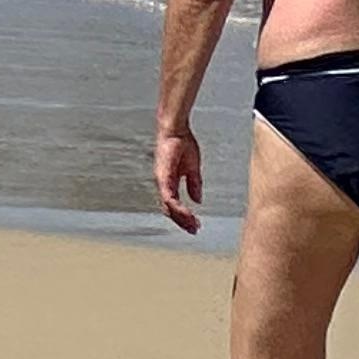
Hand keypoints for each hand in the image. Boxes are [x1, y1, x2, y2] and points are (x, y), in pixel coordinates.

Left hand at [154, 119, 203, 233]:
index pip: (173, 205)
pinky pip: (168, 197)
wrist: (176, 129)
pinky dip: (177, 207)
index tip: (195, 224)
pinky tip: (187, 213)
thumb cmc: (182, 143)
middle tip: (194, 229)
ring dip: (180, 218)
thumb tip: (197, 200)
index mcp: (168, 182)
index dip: (183, 216)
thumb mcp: (192, 167)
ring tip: (192, 225)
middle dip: (182, 222)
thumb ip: (194, 184)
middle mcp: (163, 184)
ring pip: (168, 207)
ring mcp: (161, 181)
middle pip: (169, 210)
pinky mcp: (163, 176)